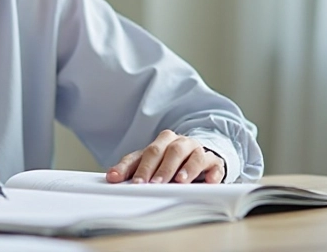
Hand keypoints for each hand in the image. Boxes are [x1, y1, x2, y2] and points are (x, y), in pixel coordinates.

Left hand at [106, 130, 224, 183]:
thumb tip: (111, 177)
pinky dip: (212, 174)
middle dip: (162, 168)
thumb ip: (130, 168)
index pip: (149, 153)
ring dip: (187, 168)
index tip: (136, 183)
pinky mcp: (214, 161)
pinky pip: (215, 165)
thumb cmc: (167, 160)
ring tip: (180, 181)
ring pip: (193, 155)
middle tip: (155, 184)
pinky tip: (209, 182)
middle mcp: (181, 143)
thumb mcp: (148, 162)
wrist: (195, 154)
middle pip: (170, 151)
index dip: (142, 168)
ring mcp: (198, 150)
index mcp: (162, 141)